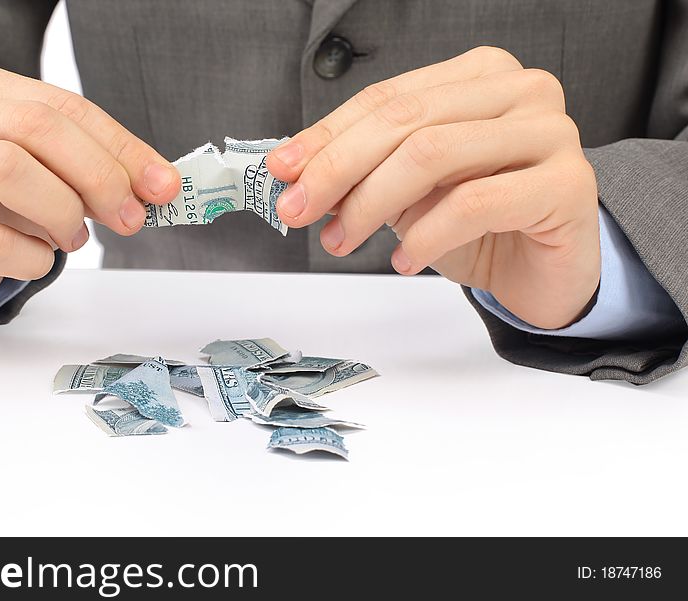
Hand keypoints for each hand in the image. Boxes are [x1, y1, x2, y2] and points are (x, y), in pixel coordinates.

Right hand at [0, 62, 179, 317]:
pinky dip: (32, 257)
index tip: (162, 186)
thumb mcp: (48, 175)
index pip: (60, 105)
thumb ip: (97, 171)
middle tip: (128, 218)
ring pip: (4, 168)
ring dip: (61, 210)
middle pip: (33, 127)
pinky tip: (38, 261)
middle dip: (98, 175)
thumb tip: (160, 184)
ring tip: (73, 238)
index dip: (120, 147)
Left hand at [268, 46, 599, 329]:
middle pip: (405, 120)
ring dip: (371, 204)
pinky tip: (404, 260)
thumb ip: (363, 173)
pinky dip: (425, 236)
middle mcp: (519, 91)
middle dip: (338, 169)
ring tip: (342, 240)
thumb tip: (297, 176)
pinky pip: (475, 203)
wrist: (544, 273)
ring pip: (433, 154)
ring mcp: (550, 132)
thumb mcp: (408, 193)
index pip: (388, 97)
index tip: (282, 170)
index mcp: (479, 77)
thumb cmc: (479, 227)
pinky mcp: (567, 183)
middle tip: (298, 209)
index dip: (327, 135)